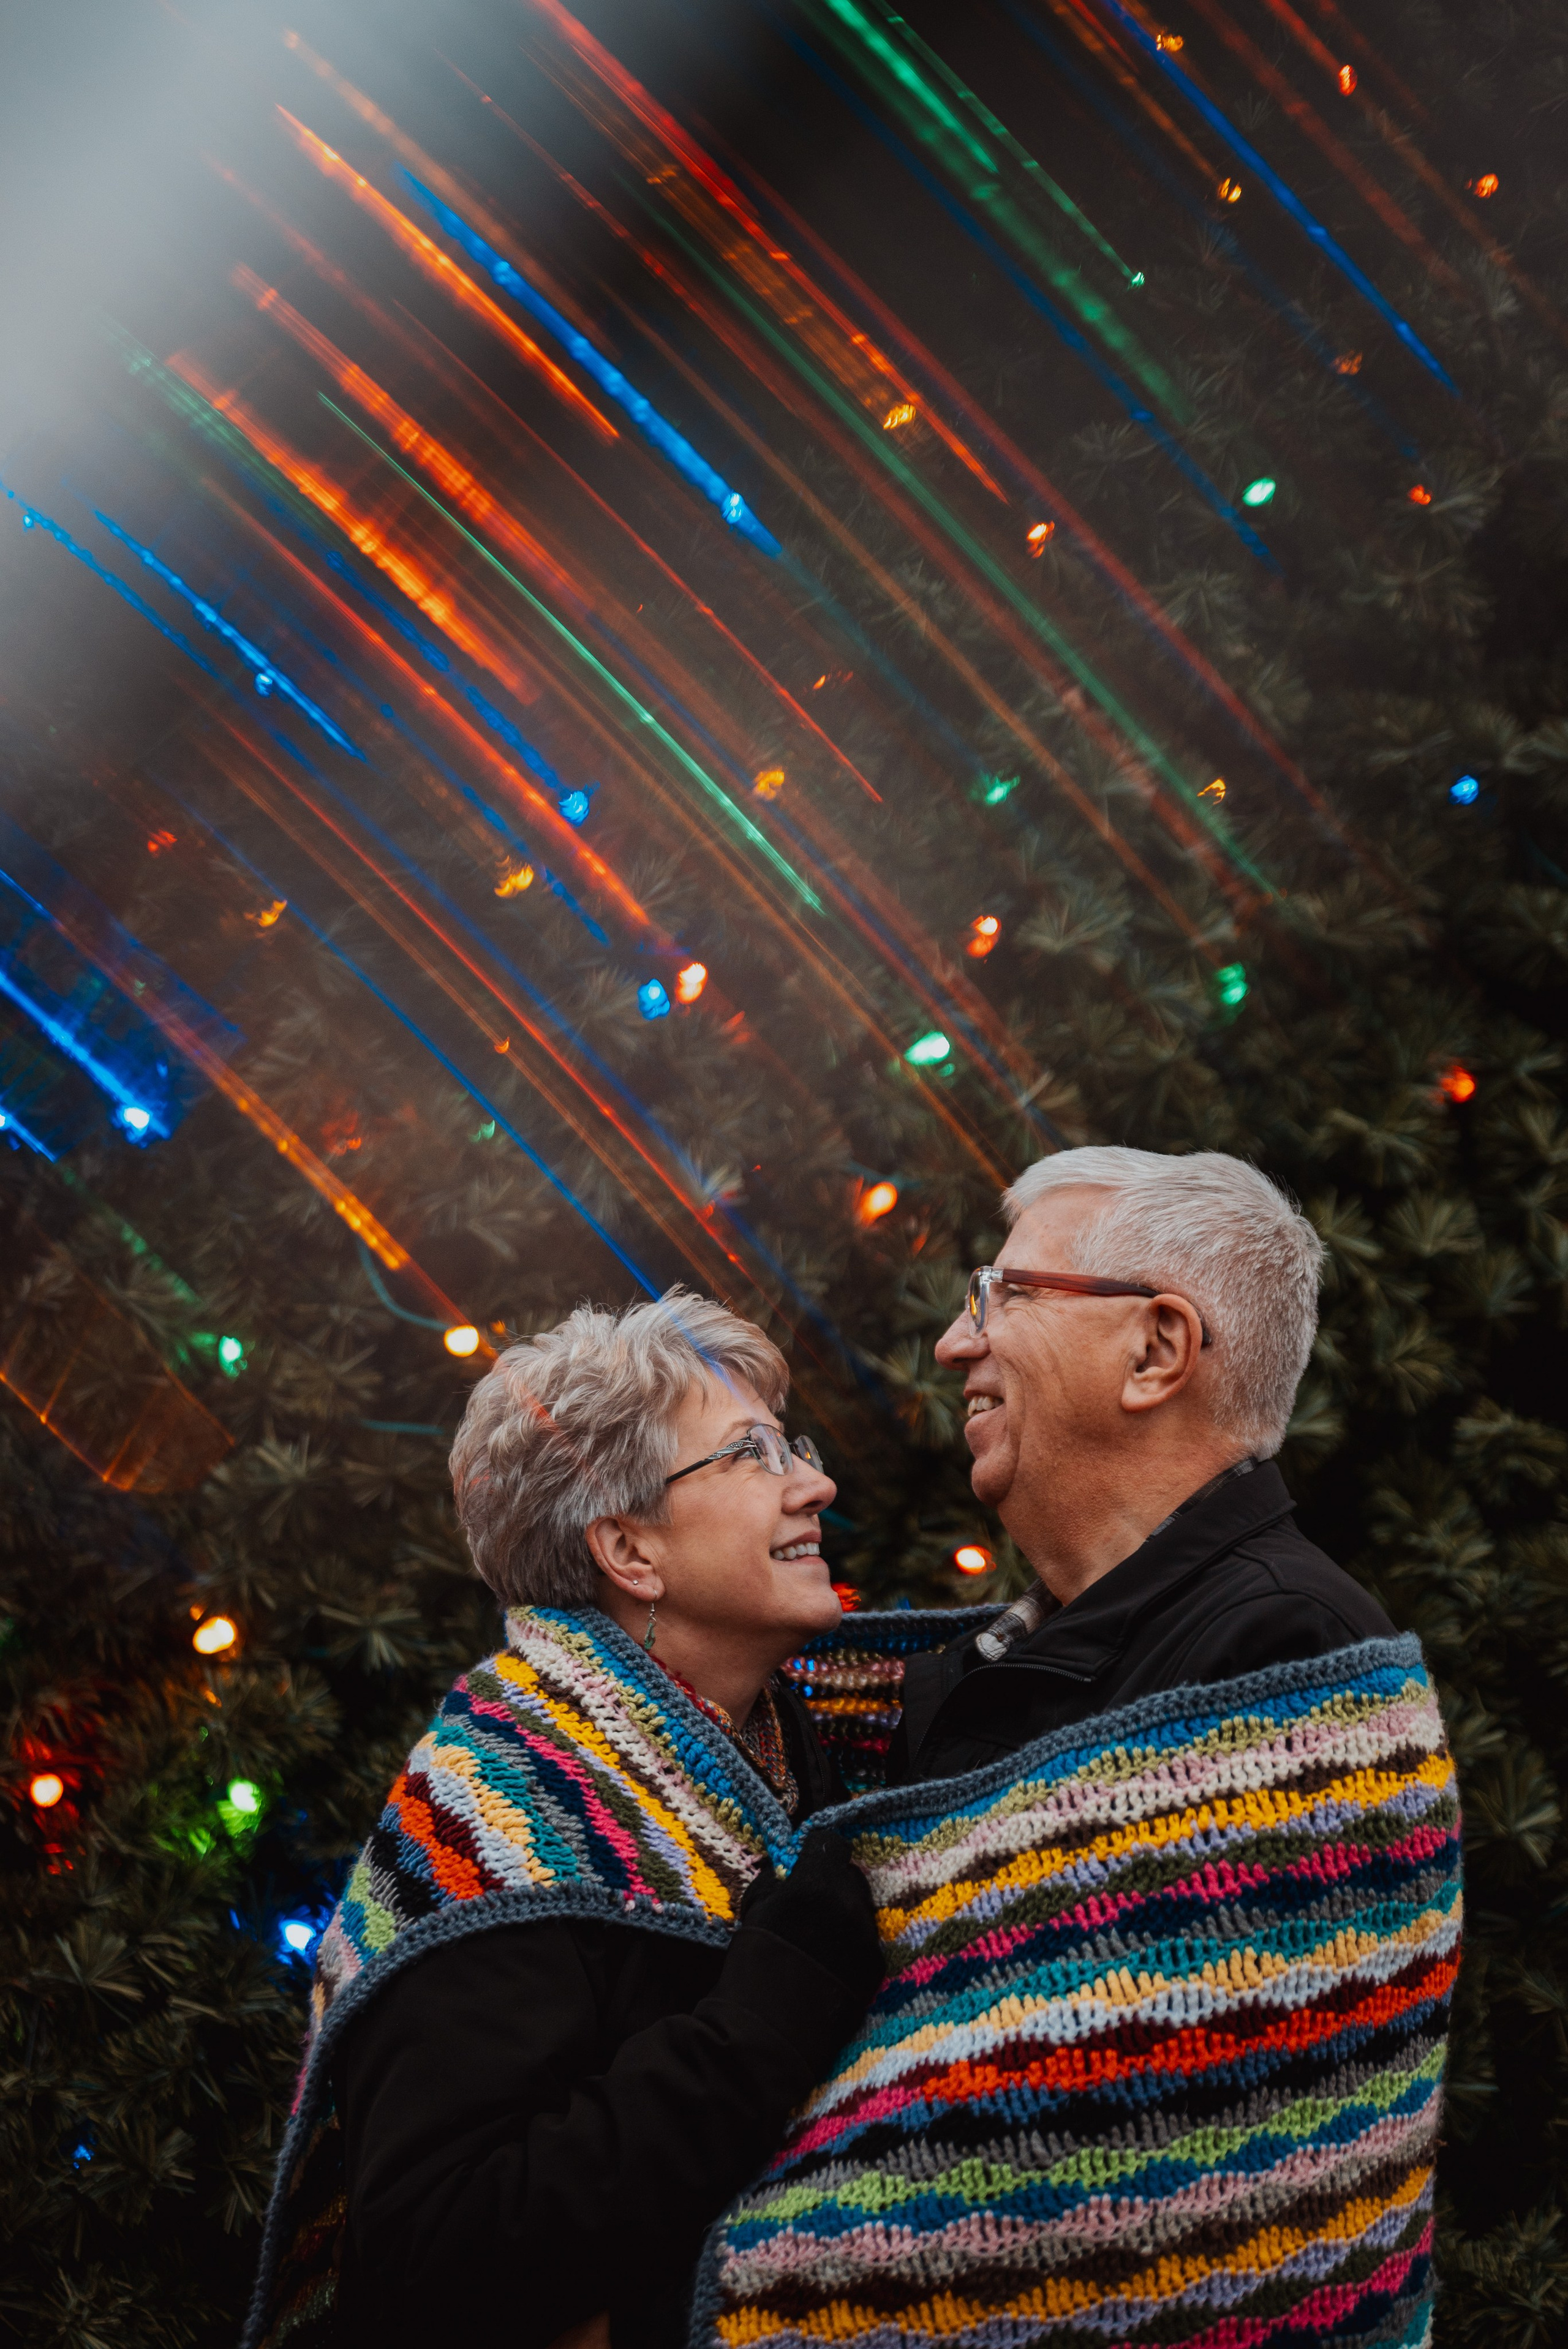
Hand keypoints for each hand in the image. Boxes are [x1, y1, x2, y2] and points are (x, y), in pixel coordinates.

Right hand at [739, 1825, 884, 2006]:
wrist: (772, 2027)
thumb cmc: (754, 1963)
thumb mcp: (754, 1907)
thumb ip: (776, 1880)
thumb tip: (787, 1869)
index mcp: (817, 1883)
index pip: (832, 1843)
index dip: (818, 1852)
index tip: (808, 1864)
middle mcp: (851, 1904)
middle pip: (851, 1875)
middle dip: (833, 1884)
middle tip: (812, 1906)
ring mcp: (868, 1936)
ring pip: (862, 1909)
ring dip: (844, 1915)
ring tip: (820, 1941)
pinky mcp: (876, 1966)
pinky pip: (867, 1942)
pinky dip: (852, 1946)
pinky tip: (831, 1965)